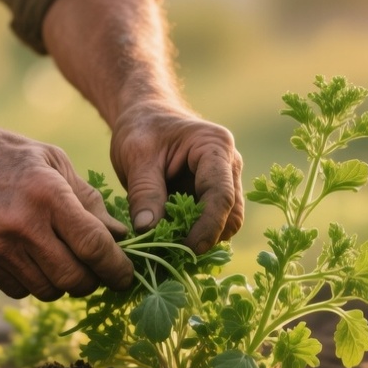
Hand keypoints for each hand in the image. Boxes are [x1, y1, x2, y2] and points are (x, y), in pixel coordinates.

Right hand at [0, 122, 133, 300]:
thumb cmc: (6, 156)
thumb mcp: (53, 162)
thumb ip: (88, 201)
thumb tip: (120, 237)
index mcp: (47, 194)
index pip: (93, 246)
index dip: (117, 267)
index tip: (126, 275)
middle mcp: (21, 225)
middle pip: (74, 278)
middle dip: (92, 281)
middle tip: (95, 271)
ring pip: (47, 290)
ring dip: (61, 282)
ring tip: (58, 258)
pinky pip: (18, 289)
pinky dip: (31, 280)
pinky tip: (26, 255)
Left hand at [109, 103, 244, 253]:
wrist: (145, 118)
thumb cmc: (142, 128)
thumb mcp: (136, 155)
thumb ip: (144, 192)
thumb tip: (148, 230)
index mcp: (215, 147)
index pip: (221, 195)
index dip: (207, 226)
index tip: (187, 248)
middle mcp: (229, 165)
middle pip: (231, 213)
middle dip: (207, 236)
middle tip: (172, 250)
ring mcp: (225, 182)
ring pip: (226, 222)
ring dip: (202, 238)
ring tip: (169, 245)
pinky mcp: (213, 196)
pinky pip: (213, 223)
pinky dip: (195, 235)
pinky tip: (171, 239)